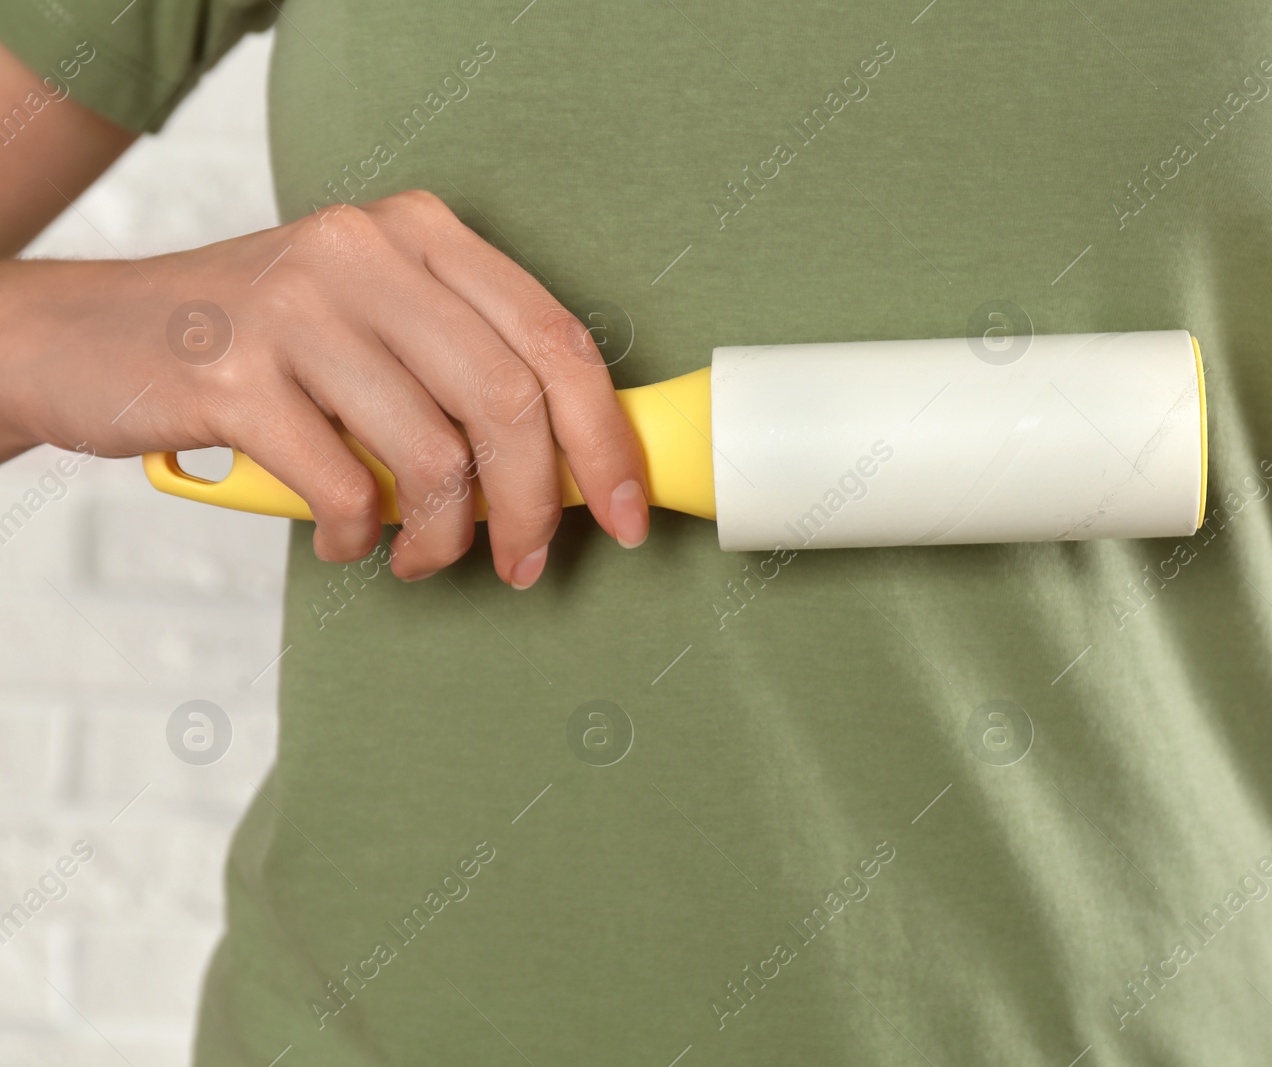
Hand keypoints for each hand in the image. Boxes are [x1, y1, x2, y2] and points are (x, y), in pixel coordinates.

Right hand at [0, 189, 648, 586]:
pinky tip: (349, 537)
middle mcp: (368, 252)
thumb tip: (575, 470)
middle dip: (540, 506)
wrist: (85, 336)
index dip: (609, 440)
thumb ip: (465, 371)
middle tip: (526, 563)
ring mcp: (298, 307)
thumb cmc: (259, 347)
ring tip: (421, 556)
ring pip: (437, 456)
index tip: (631, 514)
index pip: (560, 339)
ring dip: (447, 537)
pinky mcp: (234, 375)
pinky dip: (363, 536)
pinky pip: (347, 489)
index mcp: (424, 233)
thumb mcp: (373, 323)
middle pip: (512, 401)